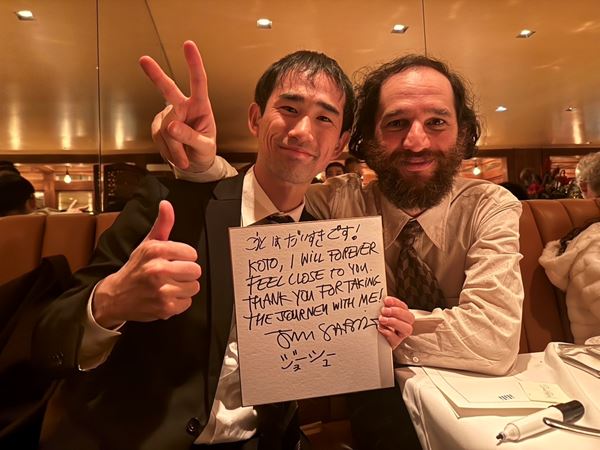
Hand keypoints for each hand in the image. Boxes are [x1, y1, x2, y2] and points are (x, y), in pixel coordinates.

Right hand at [92, 200, 201, 328]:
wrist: (115, 296)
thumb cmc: (136, 268)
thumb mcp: (147, 243)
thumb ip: (162, 224)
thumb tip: (166, 204)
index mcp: (155, 250)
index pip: (191, 253)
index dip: (184, 257)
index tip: (174, 260)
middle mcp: (158, 269)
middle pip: (195, 270)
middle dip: (186, 272)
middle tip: (172, 274)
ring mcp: (161, 290)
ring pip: (194, 287)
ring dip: (184, 287)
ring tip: (169, 286)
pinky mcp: (164, 308)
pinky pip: (187, 302)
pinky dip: (179, 302)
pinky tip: (166, 297)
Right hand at [139, 40, 216, 171]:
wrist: (196, 164)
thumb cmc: (204, 151)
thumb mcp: (205, 147)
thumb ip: (190, 137)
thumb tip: (171, 127)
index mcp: (201, 106)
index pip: (199, 82)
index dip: (194, 64)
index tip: (188, 46)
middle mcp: (184, 107)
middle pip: (168, 90)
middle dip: (156, 75)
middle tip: (144, 60)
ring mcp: (169, 116)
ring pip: (165, 129)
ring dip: (174, 147)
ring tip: (184, 158)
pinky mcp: (158, 126)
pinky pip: (158, 138)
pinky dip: (167, 151)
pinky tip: (175, 154)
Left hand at [377, 296, 414, 348]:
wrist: (372, 340)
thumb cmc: (376, 324)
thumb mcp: (379, 314)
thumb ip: (382, 308)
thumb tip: (377, 299)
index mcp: (401, 315)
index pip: (404, 307)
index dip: (396, 302)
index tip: (386, 300)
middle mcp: (404, 325)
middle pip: (410, 317)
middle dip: (397, 312)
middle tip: (384, 310)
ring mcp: (400, 335)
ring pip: (407, 329)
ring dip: (394, 322)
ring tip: (382, 320)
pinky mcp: (394, 344)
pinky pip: (396, 340)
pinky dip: (388, 333)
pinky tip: (381, 328)